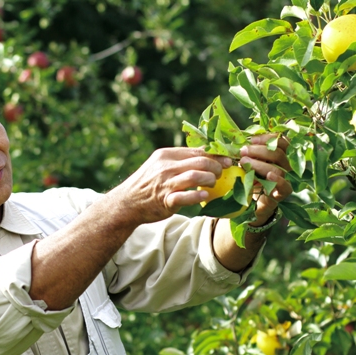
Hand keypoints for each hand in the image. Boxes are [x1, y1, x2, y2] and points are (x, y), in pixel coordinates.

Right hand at [112, 147, 231, 224]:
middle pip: (200, 161)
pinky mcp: (165, 201)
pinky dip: (198, 197)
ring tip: (213, 184)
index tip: (228, 159)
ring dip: (210, 180)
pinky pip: (186, 197)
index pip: (197, 151)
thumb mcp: (161, 165)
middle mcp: (166, 167)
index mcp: (166, 155)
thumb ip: (181, 159)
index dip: (216, 155)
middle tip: (222, 173)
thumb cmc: (148, 183)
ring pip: (196, 176)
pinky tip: (205, 197)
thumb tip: (207, 153)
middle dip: (217, 167)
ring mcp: (165, 184)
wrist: (127, 203)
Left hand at [239, 134, 292, 225]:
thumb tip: (239, 141)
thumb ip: (248, 153)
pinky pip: (285, 185)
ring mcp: (286, 179)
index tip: (251, 140)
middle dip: (259, 151)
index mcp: (279, 156)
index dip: (267, 138)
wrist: (252, 203)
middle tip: (243, 152)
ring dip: (260, 164)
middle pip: (278, 153)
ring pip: (279, 168)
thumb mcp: (248, 163)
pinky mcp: (282, 193)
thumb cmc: (250, 179)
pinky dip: (277, 179)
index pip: (280, 142)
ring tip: (244, 163)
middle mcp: (285, 166)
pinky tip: (268, 175)